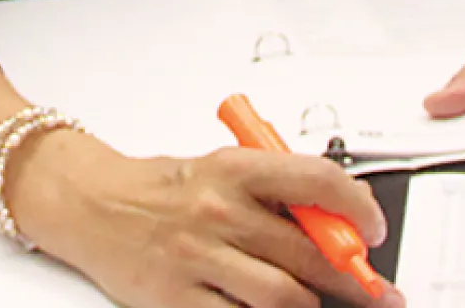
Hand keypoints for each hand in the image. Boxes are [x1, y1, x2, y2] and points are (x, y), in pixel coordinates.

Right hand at [9, 132, 405, 307]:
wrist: (89, 204)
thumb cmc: (159, 189)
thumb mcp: (218, 170)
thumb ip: (273, 192)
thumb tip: (339, 221)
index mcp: (233, 170)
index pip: (318, 181)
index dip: (359, 209)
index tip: (374, 229)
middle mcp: (217, 211)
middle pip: (310, 254)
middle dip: (353, 279)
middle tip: (374, 291)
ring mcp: (197, 258)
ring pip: (285, 298)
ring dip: (315, 306)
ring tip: (325, 305)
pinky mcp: (177, 299)